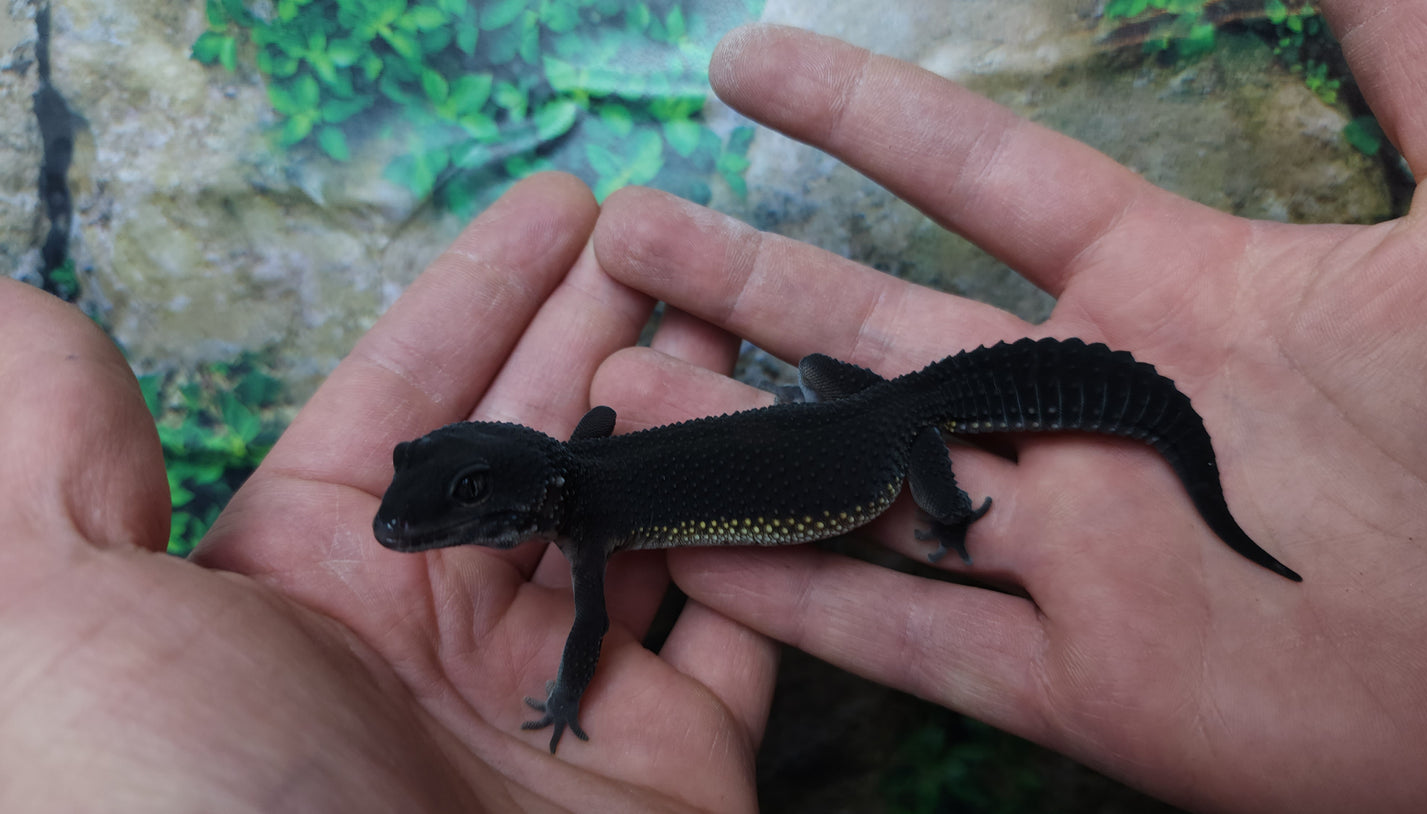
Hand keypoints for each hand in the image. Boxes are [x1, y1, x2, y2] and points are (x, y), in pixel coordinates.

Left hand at [0, 174, 770, 811]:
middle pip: (543, 441)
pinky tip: (792, 457)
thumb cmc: (206, 812)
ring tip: (742, 316)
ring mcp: (561, 706)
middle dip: (606, 331)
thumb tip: (35, 321)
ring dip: (693, 420)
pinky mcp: (670, 771)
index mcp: (304, 586)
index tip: (564, 213)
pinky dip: (768, 547)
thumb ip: (42, 469)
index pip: (412, 399)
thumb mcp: (61, 631)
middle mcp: (434, 637)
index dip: (486, 294)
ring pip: (646, 522)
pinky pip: (736, 630)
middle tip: (676, 237)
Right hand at [589, 5, 1426, 811]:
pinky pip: (918, 636)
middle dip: (748, 279)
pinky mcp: (1087, 681)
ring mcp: (1077, 551)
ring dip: (743, 437)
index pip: (981, 177)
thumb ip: (1421, 68)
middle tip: (625, 232)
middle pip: (879, 330)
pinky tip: (705, 561)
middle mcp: (1095, 414)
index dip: (863, 112)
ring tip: (617, 384)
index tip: (744, 63)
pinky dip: (809, 603)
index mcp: (1173, 297)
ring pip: (870, 481)